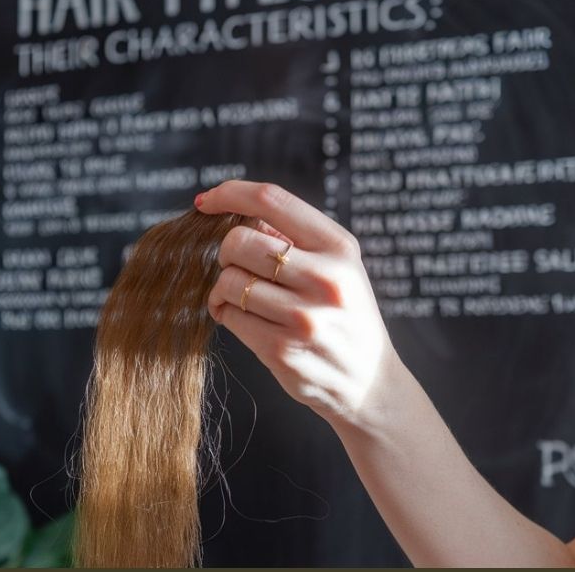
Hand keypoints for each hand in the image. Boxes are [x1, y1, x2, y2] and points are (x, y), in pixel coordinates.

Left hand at [196, 180, 403, 430]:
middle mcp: (324, 278)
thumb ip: (294, 237)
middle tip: (238, 267)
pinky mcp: (281, 350)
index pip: (272, 200)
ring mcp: (303, 317)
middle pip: (239, 242)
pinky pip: (229, 316)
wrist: (369, 381)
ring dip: (224, 288)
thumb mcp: (338, 267)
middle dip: (227, 253)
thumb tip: (236, 212)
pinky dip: (225, 313)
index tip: (205, 201)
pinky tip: (242, 317)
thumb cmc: (345, 314)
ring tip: (241, 297)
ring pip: (228, 282)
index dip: (230, 193)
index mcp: (339, 247)